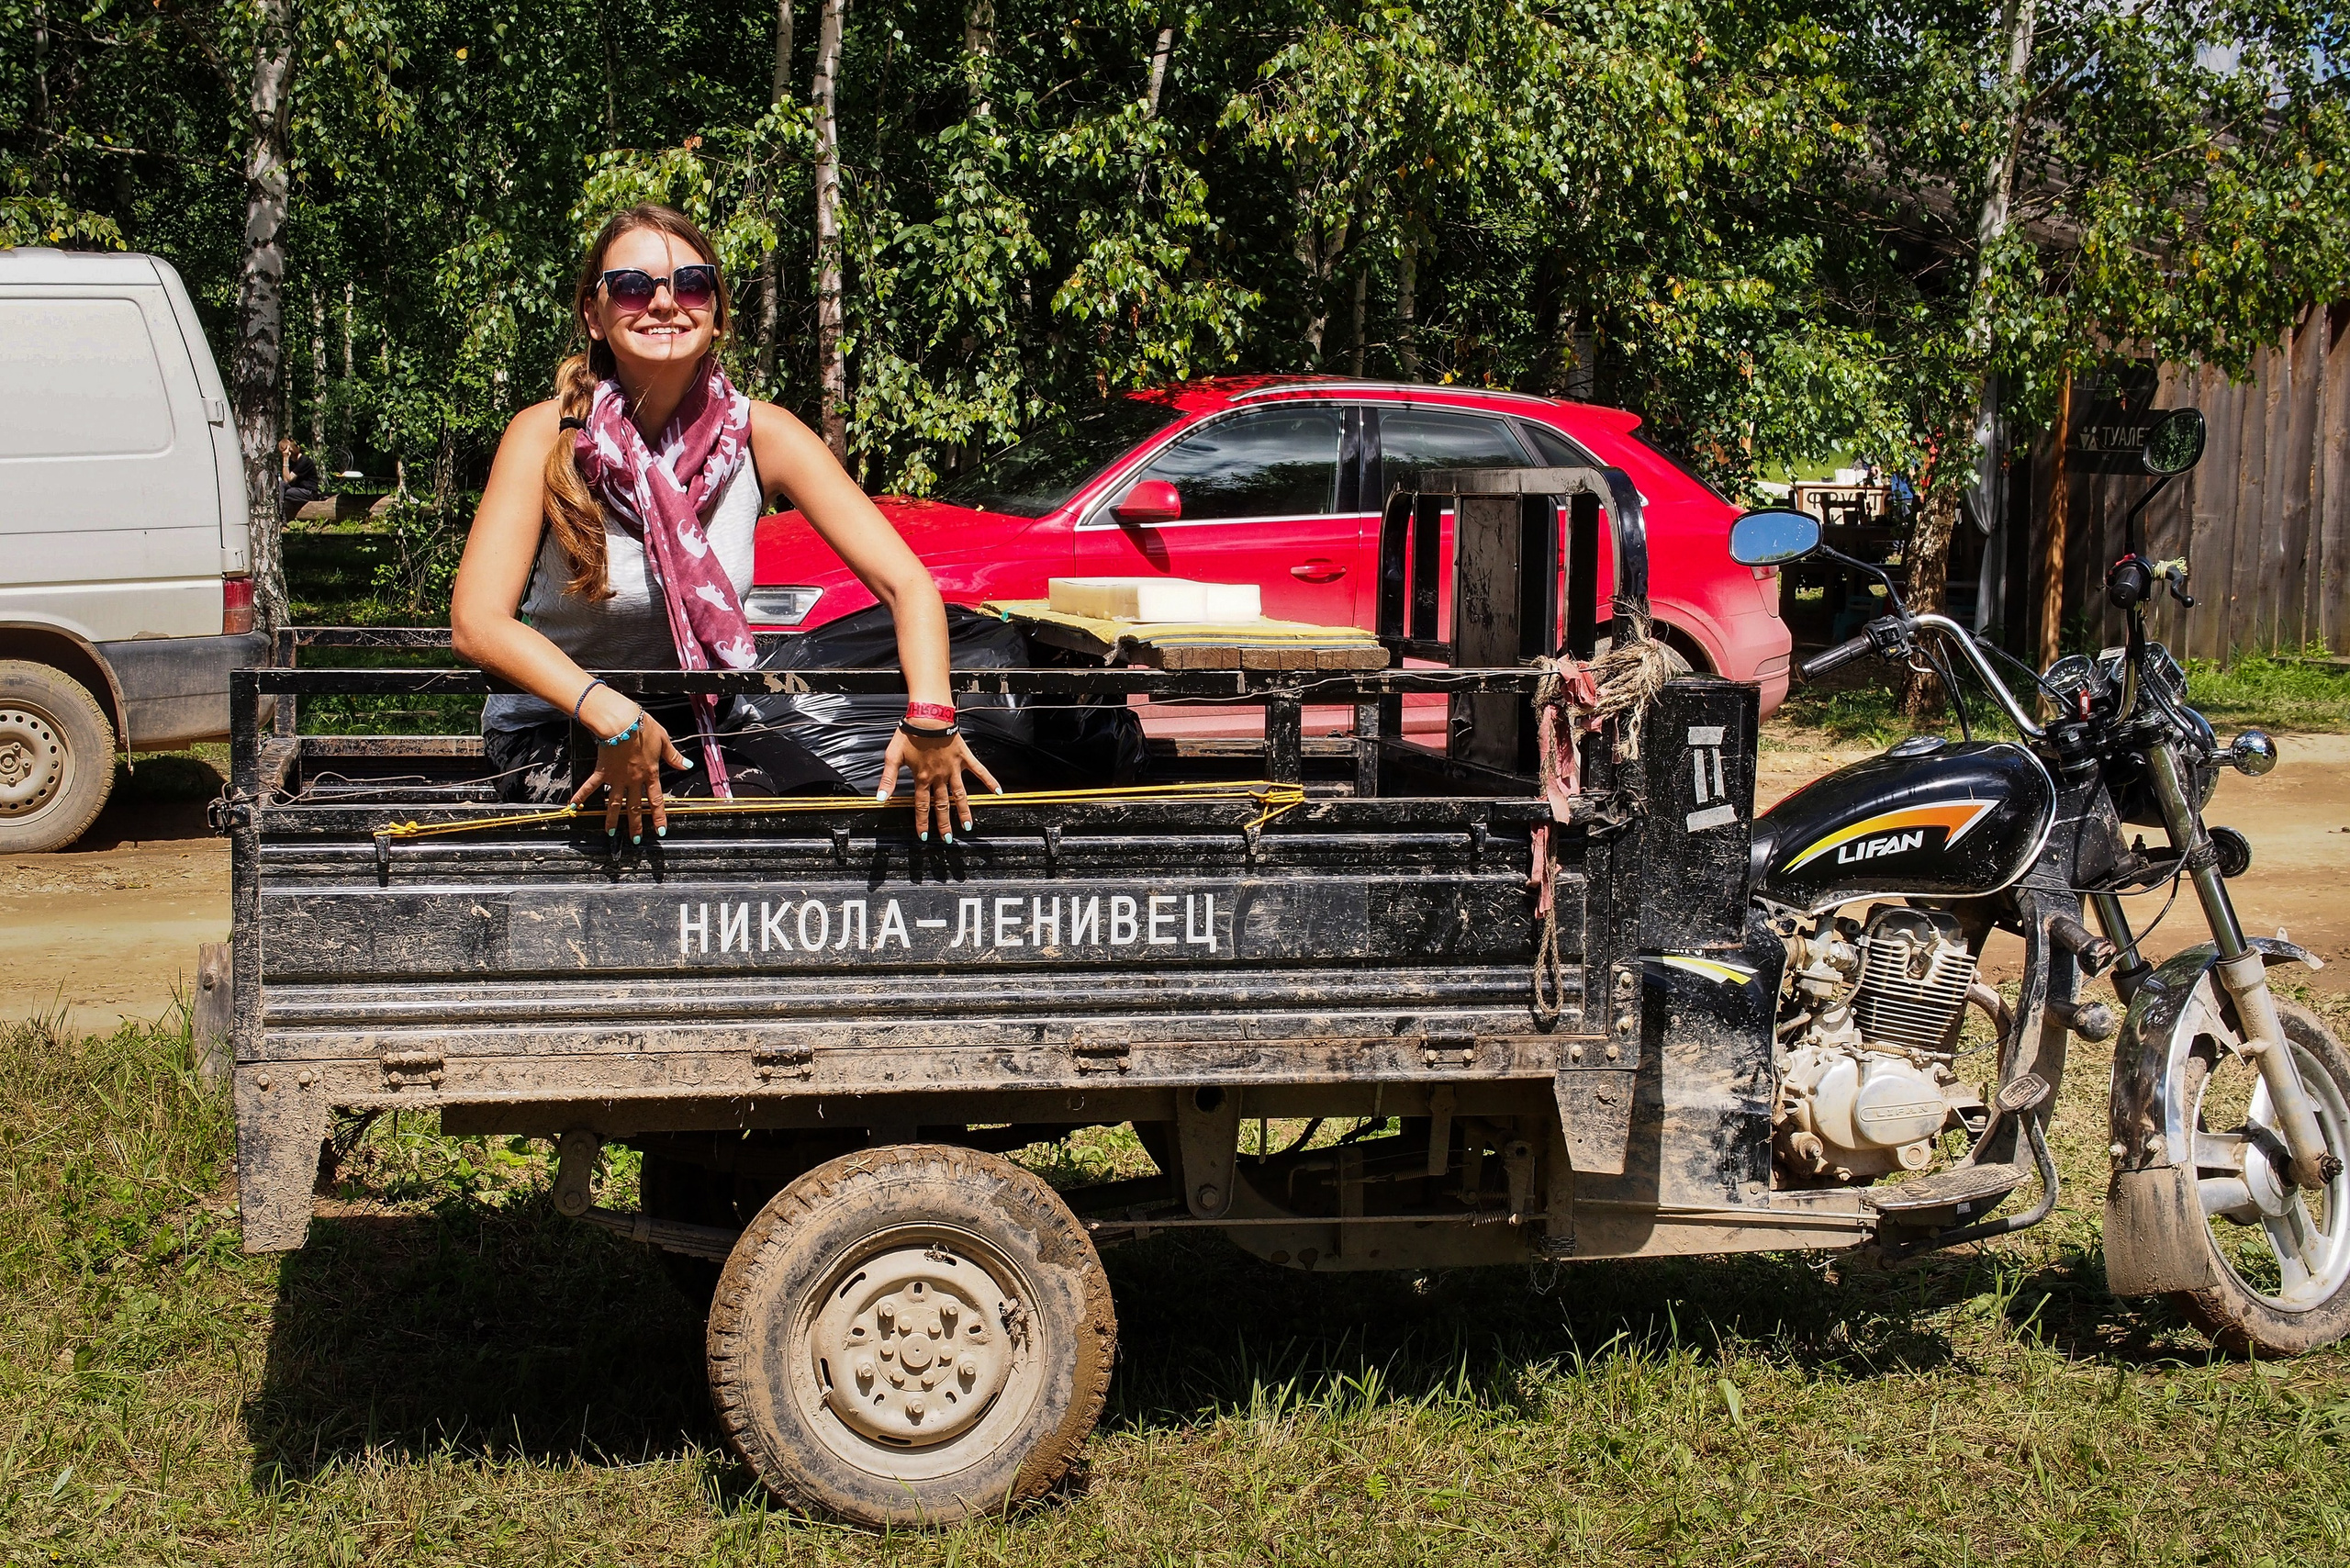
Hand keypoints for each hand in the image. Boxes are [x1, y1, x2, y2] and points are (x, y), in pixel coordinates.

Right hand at [569, 701, 689, 841]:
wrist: (621, 722)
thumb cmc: (643, 728)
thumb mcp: (664, 740)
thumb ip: (674, 756)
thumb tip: (686, 765)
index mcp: (650, 773)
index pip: (655, 799)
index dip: (658, 816)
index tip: (660, 830)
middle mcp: (633, 779)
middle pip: (635, 806)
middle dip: (635, 825)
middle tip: (635, 840)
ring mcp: (617, 777)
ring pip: (614, 803)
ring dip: (612, 818)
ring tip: (610, 832)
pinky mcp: (602, 771)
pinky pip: (591, 786)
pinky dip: (581, 796)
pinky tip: (573, 807)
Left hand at [878, 725, 1001, 842]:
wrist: (927, 717)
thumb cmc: (909, 734)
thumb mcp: (893, 756)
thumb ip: (888, 779)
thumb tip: (880, 799)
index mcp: (923, 778)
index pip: (922, 805)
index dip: (922, 821)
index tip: (924, 836)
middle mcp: (940, 777)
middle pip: (942, 805)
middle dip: (944, 823)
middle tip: (948, 838)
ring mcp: (954, 768)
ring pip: (961, 795)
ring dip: (965, 811)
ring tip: (969, 826)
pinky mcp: (964, 758)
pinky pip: (979, 771)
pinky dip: (989, 781)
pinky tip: (998, 792)